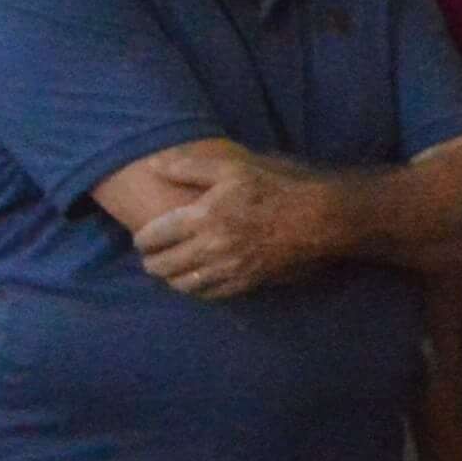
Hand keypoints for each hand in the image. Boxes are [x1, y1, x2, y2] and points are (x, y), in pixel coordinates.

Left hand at [129, 152, 333, 300]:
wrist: (319, 219)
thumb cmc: (276, 188)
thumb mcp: (233, 168)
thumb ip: (190, 167)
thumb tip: (154, 166)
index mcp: (201, 217)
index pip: (153, 237)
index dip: (142, 239)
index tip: (142, 236)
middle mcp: (209, 248)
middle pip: (162, 266)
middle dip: (151, 262)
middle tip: (150, 256)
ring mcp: (228, 269)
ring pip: (183, 284)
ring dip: (171, 278)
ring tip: (171, 269)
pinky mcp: (246, 282)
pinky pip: (210, 294)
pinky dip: (197, 289)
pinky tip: (198, 280)